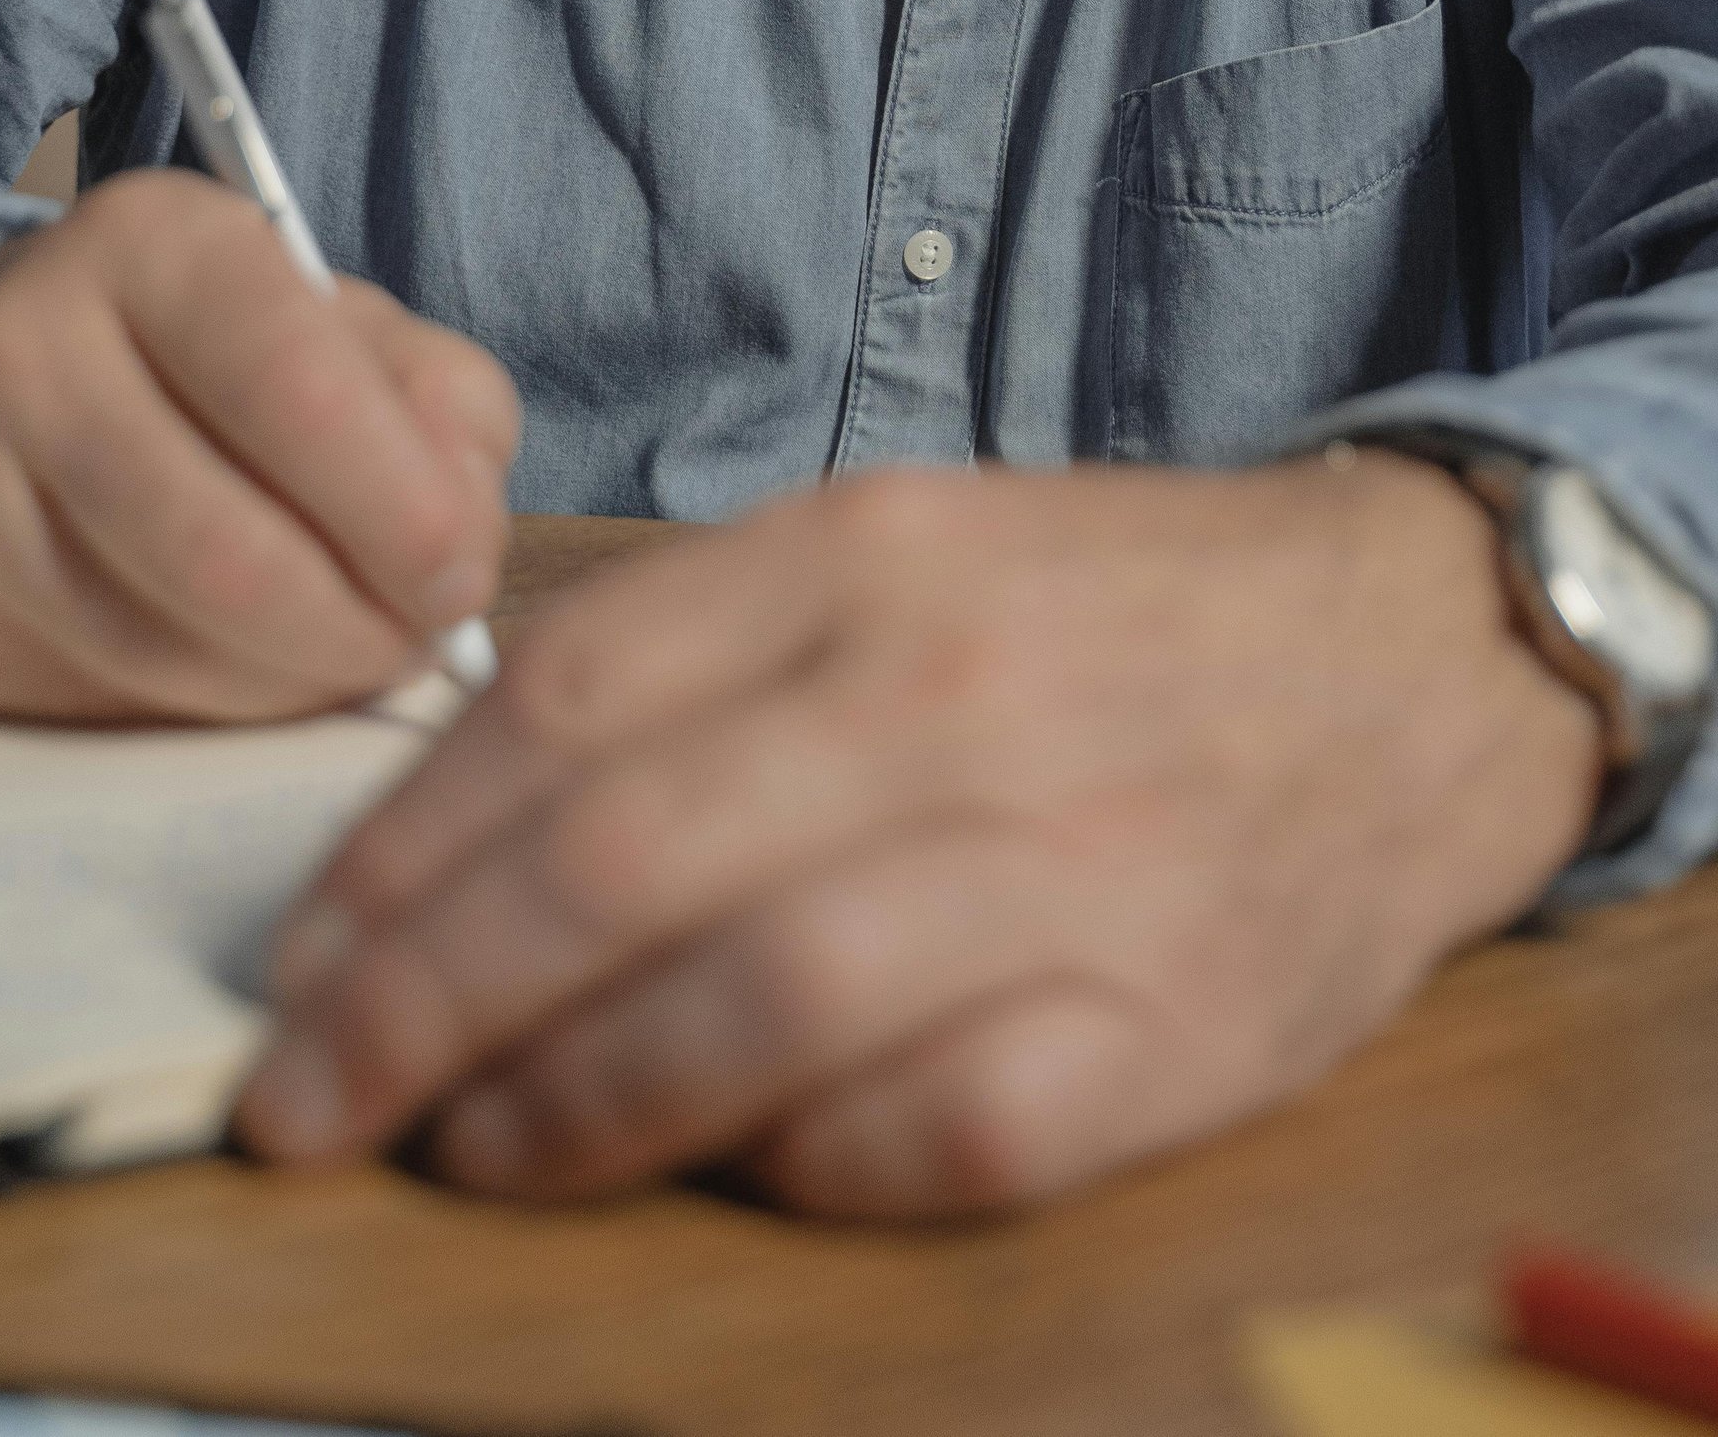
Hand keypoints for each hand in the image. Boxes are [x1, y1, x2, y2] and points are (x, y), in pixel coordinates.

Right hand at [0, 171, 518, 722]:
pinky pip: (98, 702)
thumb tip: (462, 545)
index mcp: (155, 243)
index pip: (294, 384)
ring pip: (164, 649)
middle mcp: (26, 348)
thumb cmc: (204, 358)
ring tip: (342, 656)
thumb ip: (436, 405)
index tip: (462, 580)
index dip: (401, 506)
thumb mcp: (332, 324)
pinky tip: (238, 671)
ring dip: (290, 684)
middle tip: (414, 646)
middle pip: (225, 550)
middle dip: (356, 629)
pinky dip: (202, 710)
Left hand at [236, 453, 1601, 1218]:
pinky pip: (931, 1138)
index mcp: (872, 552)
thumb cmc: (1114, 615)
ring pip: (748, 1013)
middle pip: (616, 865)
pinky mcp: (1167, 1031)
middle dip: (417, 1007)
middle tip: (306, 1102)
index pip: (565, 702)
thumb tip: (463, 820)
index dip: (400, 848)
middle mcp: (956, 693)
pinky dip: (801, 1172)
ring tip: (472, 1153)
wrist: (1412, 657)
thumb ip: (706, 650)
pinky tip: (735, 1171)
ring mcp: (1069, 866)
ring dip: (566, 1111)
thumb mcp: (908, 545)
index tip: (304, 954)